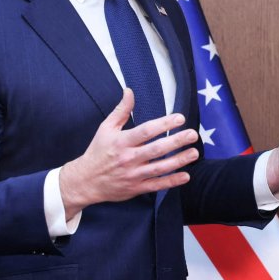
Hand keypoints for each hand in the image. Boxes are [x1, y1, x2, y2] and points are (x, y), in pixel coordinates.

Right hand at [60, 88, 197, 216]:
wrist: (85, 181)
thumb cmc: (97, 152)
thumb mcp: (105, 128)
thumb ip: (121, 110)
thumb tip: (129, 91)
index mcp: (121, 142)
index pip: (146, 131)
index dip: (164, 124)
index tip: (180, 118)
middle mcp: (128, 158)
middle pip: (156, 149)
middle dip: (176, 141)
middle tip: (193, 134)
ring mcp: (133, 175)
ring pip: (160, 168)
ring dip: (179, 161)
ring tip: (194, 152)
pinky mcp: (136, 188)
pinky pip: (157, 185)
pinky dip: (171, 181)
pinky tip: (186, 175)